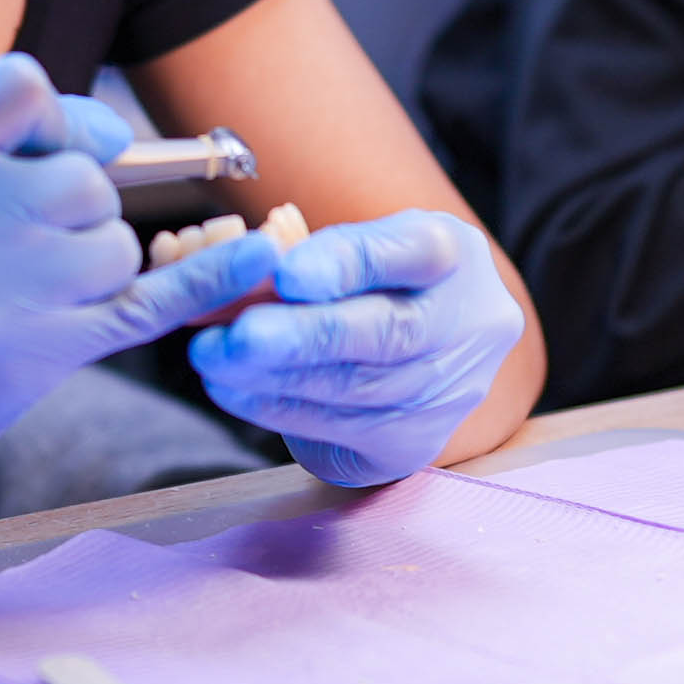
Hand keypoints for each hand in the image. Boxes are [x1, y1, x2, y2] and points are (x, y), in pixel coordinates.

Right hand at [0, 55, 251, 555]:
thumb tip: (97, 138)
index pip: (23, 88)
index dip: (57, 117)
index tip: (55, 153)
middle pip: (86, 179)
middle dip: (79, 211)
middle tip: (32, 253)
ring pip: (114, 246)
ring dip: (96, 269)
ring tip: (29, 301)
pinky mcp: (27, 361)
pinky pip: (143, 306)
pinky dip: (203, 283)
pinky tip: (248, 262)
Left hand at [187, 209, 523, 489]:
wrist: (427, 349)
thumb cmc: (378, 281)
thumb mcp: (360, 242)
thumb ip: (310, 252)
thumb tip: (235, 269)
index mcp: (453, 253)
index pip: (412, 250)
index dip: (349, 265)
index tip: (287, 272)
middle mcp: (468, 326)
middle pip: (389, 333)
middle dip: (305, 336)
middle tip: (238, 335)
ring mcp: (447, 392)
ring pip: (358, 388)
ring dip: (275, 376)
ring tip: (215, 357)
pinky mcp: (413, 442)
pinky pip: (339, 428)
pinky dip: (277, 407)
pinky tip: (233, 388)